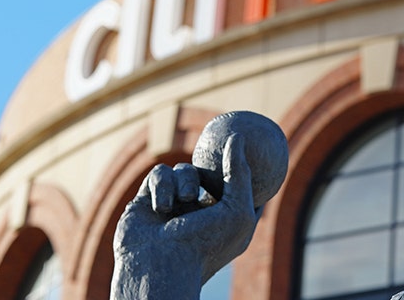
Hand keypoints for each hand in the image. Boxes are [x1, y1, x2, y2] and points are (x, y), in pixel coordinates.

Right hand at [110, 135, 259, 298]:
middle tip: (222, 140)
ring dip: (185, 181)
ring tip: (185, 199)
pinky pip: (159, 174)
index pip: (240, 191)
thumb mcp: (238, 210)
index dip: (248, 171)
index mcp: (225, 220)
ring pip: (183, 170)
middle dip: (213, 163)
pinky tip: (162, 206)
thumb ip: (240, 173)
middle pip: (209, 176)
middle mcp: (198, 213)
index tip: (257, 148)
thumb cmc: (205, 243)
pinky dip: (162, 187)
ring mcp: (172, 206)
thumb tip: (237, 138)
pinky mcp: (147, 200)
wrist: (158, 265)